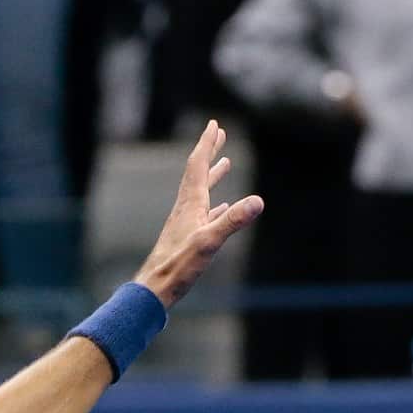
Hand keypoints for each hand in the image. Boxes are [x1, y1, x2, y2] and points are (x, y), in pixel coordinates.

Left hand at [133, 120, 263, 308]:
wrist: (154, 288)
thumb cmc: (178, 267)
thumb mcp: (209, 243)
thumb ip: (232, 221)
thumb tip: (258, 201)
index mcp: (190, 205)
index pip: (198, 166)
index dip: (207, 144)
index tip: (214, 124)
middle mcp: (185, 209)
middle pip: (197, 173)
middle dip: (209, 152)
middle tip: (218, 133)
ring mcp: (185, 223)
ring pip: (201, 192)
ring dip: (213, 175)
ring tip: (225, 163)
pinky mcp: (186, 237)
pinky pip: (203, 213)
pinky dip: (214, 204)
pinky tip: (221, 207)